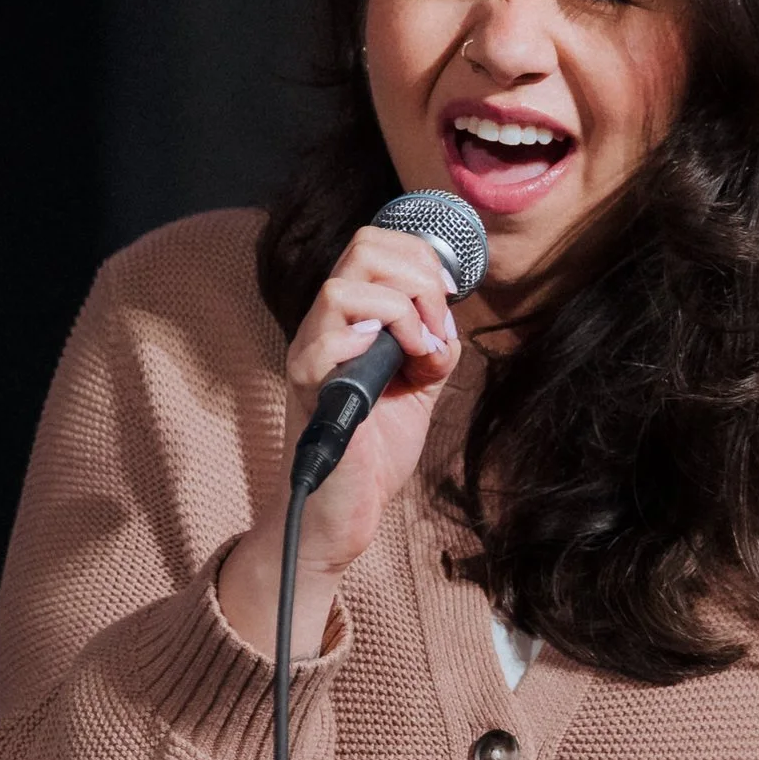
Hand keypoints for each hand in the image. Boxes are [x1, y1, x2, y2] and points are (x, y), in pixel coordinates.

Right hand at [218, 225, 462, 657]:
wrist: (340, 515)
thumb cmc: (372, 453)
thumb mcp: (417, 388)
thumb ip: (433, 350)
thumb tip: (449, 323)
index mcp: (349, 320)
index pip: (375, 245)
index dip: (421, 256)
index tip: (447, 301)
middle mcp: (323, 327)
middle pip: (362, 246)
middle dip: (418, 273)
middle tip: (437, 323)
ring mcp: (311, 354)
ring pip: (343, 285)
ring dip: (401, 308)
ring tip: (421, 350)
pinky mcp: (310, 387)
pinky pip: (330, 338)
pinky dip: (381, 339)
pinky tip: (403, 370)